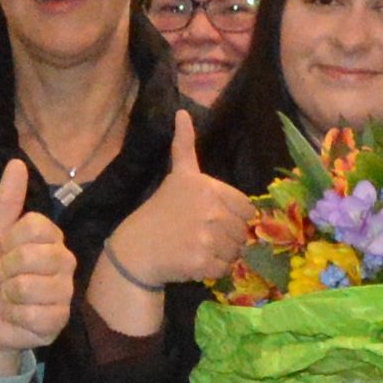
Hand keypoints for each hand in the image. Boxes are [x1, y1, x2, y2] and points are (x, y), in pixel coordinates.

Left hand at [0, 160, 77, 371]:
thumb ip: (5, 202)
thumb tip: (17, 163)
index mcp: (50, 237)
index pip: (35, 225)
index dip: (7, 241)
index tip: (0, 252)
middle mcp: (64, 260)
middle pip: (32, 255)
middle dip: (4, 271)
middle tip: (2, 278)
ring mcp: (65, 291)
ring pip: (30, 287)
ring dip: (7, 297)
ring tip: (8, 299)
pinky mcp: (60, 319)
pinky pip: (33, 314)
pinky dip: (14, 317)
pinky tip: (15, 316)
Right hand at [94, 113, 248, 312]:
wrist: (136, 249)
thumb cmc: (160, 212)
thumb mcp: (177, 176)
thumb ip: (184, 147)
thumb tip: (182, 112)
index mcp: (208, 187)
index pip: (246, 208)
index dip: (234, 217)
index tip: (213, 219)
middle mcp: (210, 209)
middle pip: (242, 231)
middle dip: (227, 237)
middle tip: (202, 236)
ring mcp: (205, 236)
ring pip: (236, 252)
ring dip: (222, 255)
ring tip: (198, 248)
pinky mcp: (201, 261)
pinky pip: (225, 269)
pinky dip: (213, 270)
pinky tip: (195, 262)